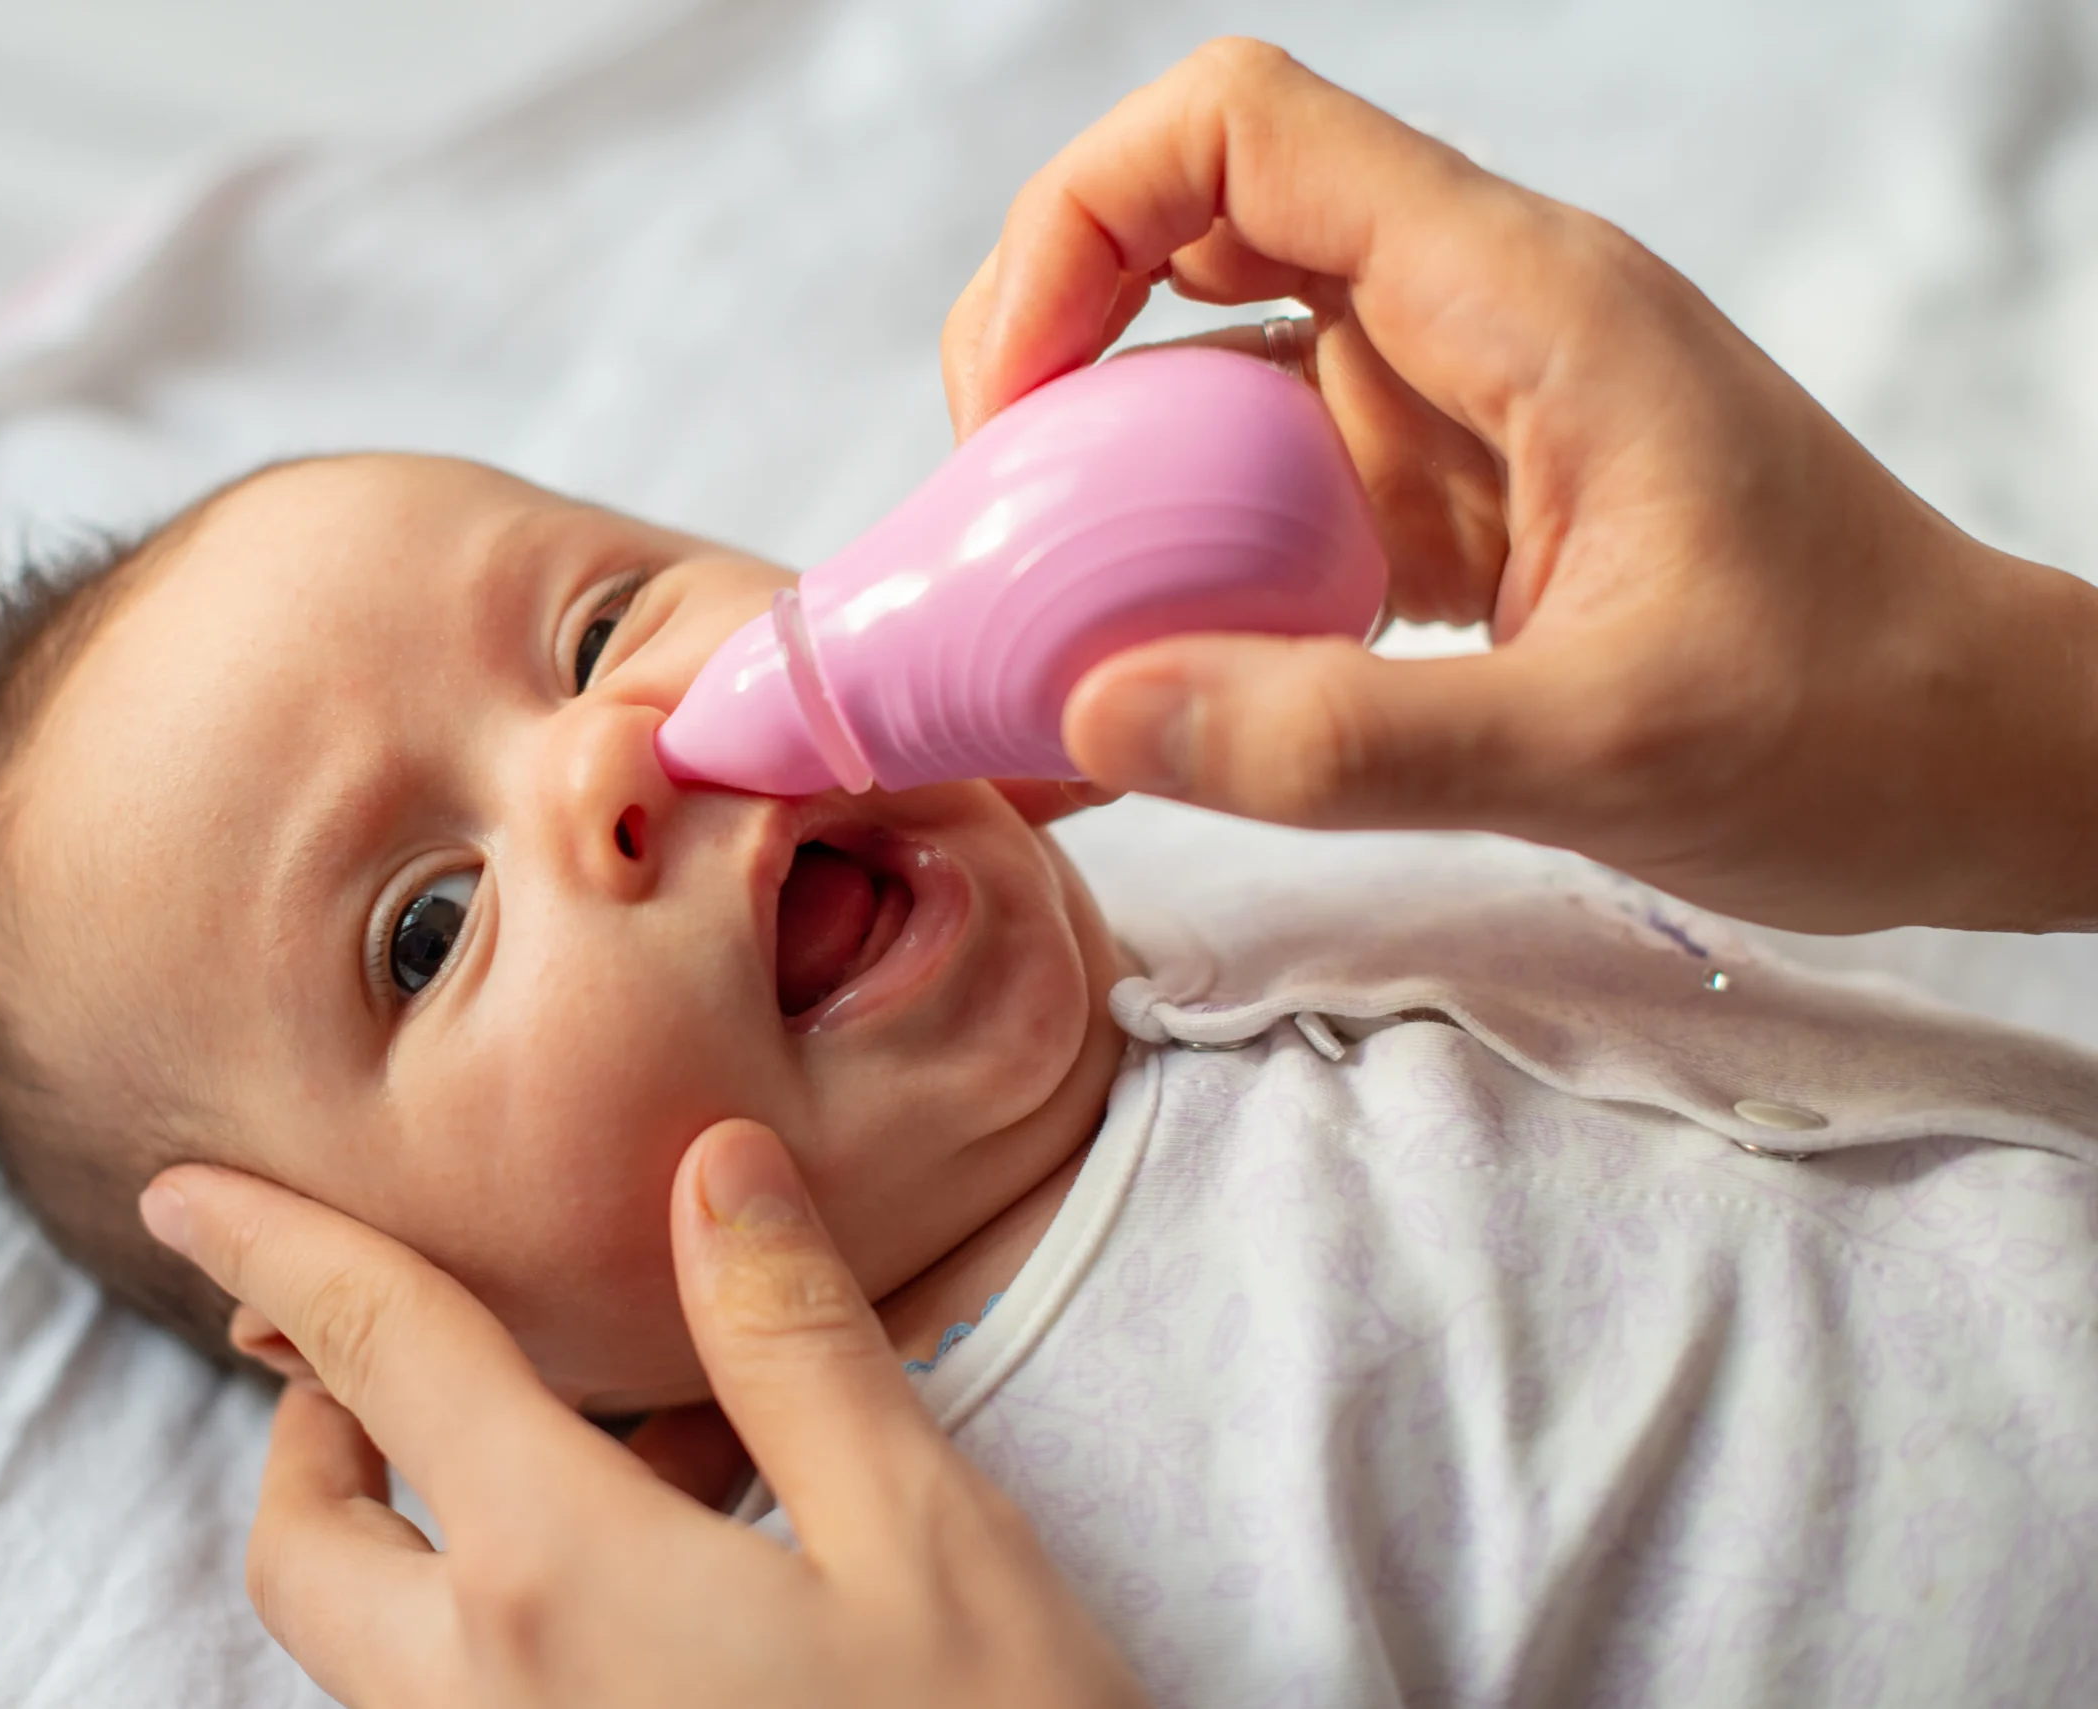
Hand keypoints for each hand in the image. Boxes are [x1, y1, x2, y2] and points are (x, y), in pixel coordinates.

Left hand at [138, 1121, 1144, 1708]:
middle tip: (386, 1351)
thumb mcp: (923, 1537)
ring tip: (615, 1447)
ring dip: (422, 1529)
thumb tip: (711, 1164)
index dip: (276, 1249)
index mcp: (556, 1582)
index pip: (379, 1360)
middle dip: (312, 1429)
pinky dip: (509, 1614)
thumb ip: (795, 1341)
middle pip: (308, 1549)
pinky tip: (678, 1574)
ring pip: (378, 1648)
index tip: (188, 1192)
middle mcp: (483, 1703)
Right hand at [944, 39, 2097, 934]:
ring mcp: (1447, 415)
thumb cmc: (1850, 722)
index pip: (1239, 134)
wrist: (1974, 766)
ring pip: (1208, 375)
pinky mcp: (1441, 510)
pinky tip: (1135, 684)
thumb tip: (1098, 712)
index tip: (1016, 408)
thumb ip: (1346, 740)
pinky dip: (1172, 567)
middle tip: (995, 519)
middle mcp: (1465, 323)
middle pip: (1186, 227)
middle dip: (1048, 347)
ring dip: (1102, 479)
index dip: (1079, 226)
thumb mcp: (1602, 746)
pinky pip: (1258, 497)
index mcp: (1516, 298)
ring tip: (1035, 622)